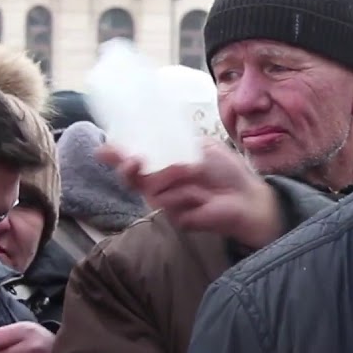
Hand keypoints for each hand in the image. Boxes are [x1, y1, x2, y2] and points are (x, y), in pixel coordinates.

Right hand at [97, 138, 282, 247]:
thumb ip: (178, 141)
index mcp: (165, 164)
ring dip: (171, 175)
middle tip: (134, 160)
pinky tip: (201, 196)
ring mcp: (167, 202)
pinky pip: (169, 202)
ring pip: (150, 188)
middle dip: (127, 167)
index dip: (116, 155)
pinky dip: (185, 194)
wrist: (249, 197)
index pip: (134, 159)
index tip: (103, 149)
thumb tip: (155, 134)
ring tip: (194, 172)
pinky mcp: (176, 217)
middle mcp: (161, 184)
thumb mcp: (202, 147)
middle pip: (130, 177)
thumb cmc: (228, 172)